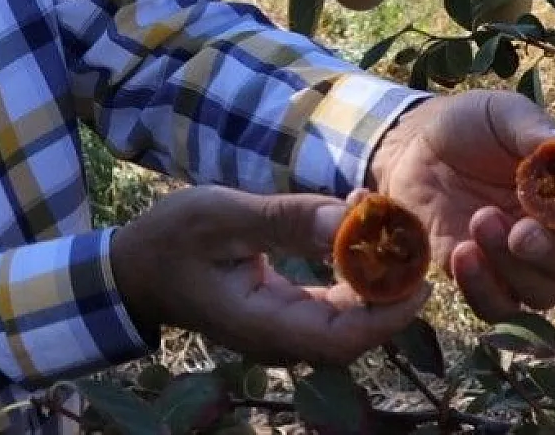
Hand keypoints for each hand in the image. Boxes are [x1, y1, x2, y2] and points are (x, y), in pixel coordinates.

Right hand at [110, 185, 429, 366]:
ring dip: (374, 283)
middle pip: (352, 334)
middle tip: (416, 245)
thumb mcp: (223, 215)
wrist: (134, 267)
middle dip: (391, 294)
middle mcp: (276, 339)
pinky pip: (329, 307)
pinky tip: (359, 239)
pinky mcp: (280, 316)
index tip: (419, 276)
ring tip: (394, 234)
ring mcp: (279, 332)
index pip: (341, 339)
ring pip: (345, 322)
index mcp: (261, 325)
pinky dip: (351, 278)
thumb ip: (287, 220)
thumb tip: (350, 221)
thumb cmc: (170, 238)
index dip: (388, 314)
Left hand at [367, 90, 554, 321]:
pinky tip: (461, 254)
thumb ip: (535, 134)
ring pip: (543, 293)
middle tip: (521, 231)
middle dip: (554, 252)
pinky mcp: (482, 277)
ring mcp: (521, 261)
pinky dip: (482, 289)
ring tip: (480, 222)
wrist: (410, 146)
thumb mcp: (502, 115)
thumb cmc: (469, 125)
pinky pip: (496, 307)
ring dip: (515, 269)